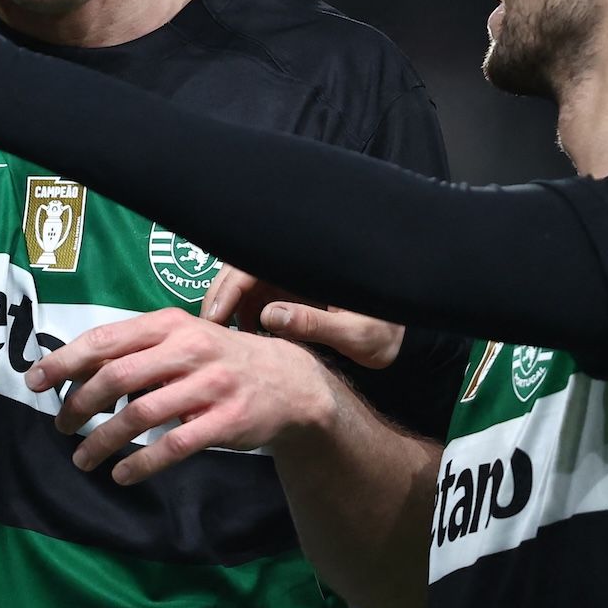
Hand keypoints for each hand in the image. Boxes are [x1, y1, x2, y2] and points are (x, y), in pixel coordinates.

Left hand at [24, 308, 341, 483]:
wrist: (291, 382)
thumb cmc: (221, 361)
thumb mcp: (183, 340)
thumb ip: (137, 350)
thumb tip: (76, 370)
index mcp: (170, 325)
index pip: (106, 340)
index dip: (65, 361)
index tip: (35, 381)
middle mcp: (189, 350)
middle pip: (116, 377)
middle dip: (80, 405)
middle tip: (61, 426)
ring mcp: (210, 386)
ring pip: (140, 415)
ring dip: (103, 441)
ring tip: (83, 458)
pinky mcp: (226, 421)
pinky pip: (173, 445)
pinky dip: (141, 463)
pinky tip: (122, 475)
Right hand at [199, 264, 403, 369]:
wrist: (399, 339)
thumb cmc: (386, 332)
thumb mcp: (357, 333)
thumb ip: (315, 324)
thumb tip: (268, 316)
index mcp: (310, 265)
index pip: (253, 264)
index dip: (227, 288)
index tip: (215, 319)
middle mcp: (293, 266)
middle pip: (239, 271)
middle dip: (219, 299)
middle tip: (208, 335)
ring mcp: (288, 279)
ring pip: (241, 285)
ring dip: (227, 309)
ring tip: (223, 343)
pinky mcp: (287, 294)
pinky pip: (253, 300)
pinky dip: (240, 318)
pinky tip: (243, 342)